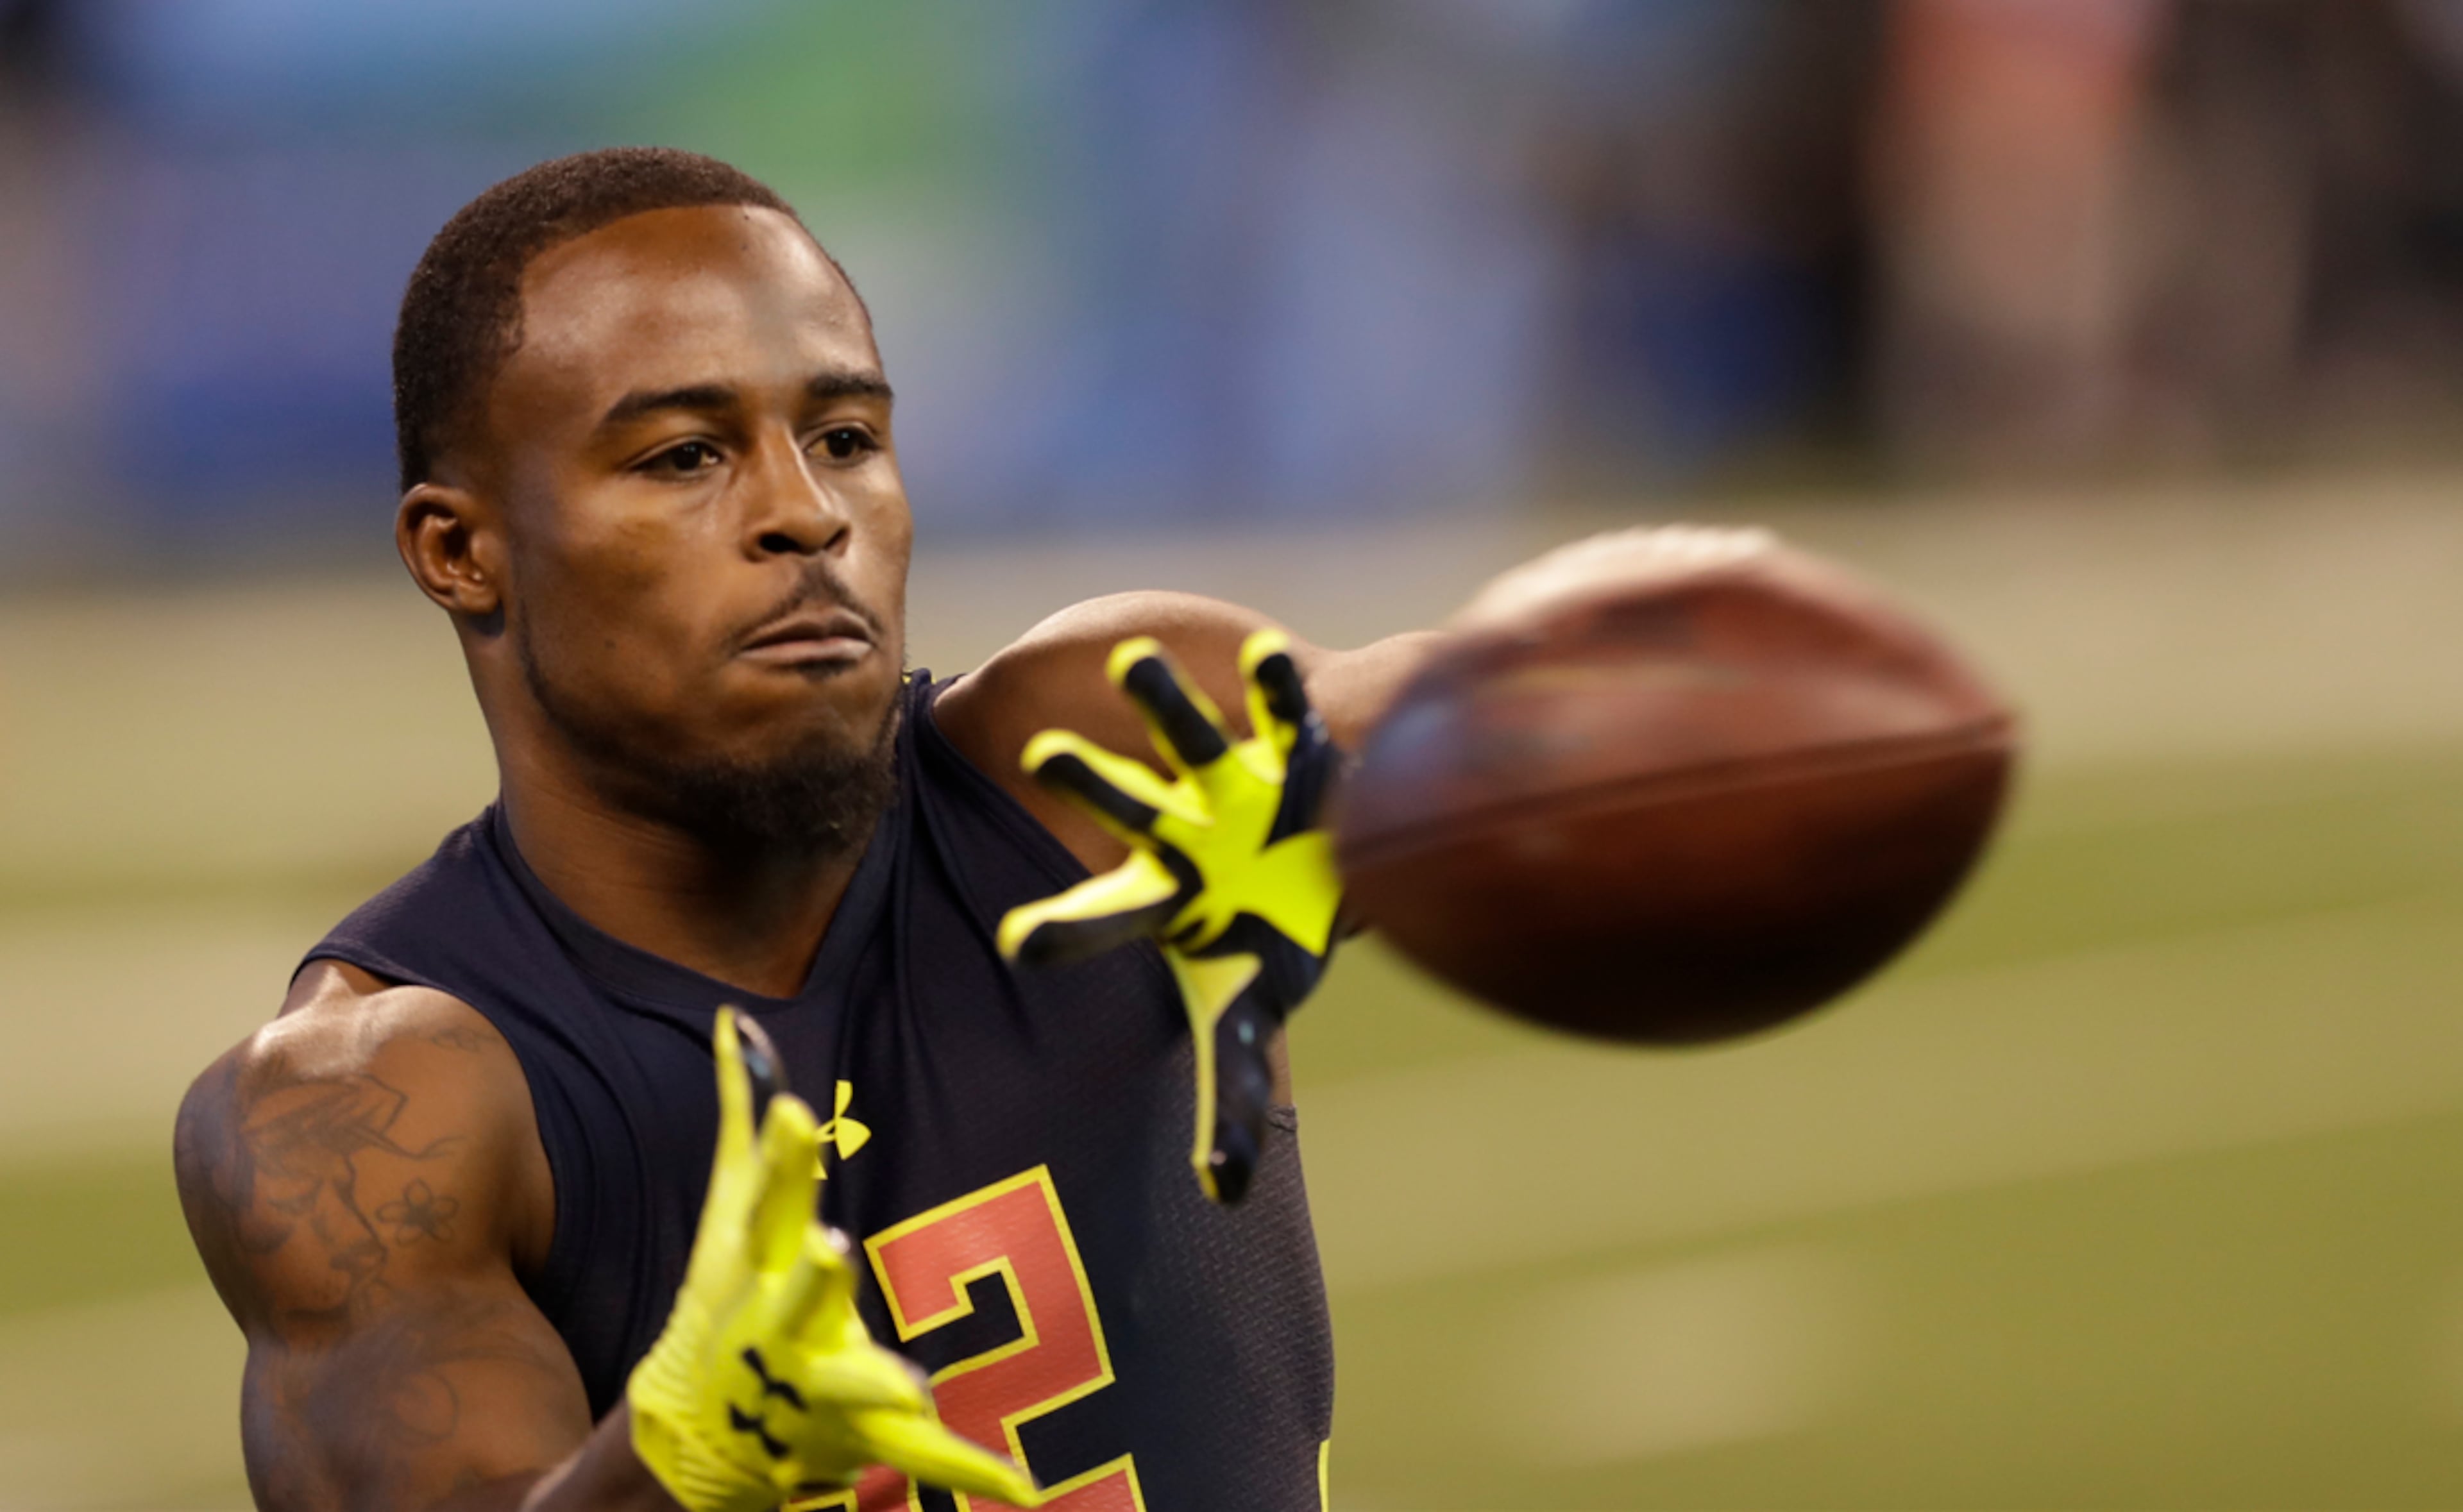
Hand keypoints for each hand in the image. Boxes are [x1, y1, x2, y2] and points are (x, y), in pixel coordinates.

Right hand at [627, 1011, 1037, 1511]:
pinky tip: (1023, 1484)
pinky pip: (918, 1456)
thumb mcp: (730, 1211)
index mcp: (756, 1264)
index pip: (768, 1199)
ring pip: (849, 1385)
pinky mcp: (856, 1435)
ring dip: (874, 1384)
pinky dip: (967, 1470)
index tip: (799, 1112)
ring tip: (911, 1387)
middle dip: (813, 1275)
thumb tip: (735, 1020)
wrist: (700, 1431)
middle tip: (831, 1248)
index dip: (783, 1156)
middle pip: (800, 1293)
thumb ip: (743, 1114)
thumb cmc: (724, 1299)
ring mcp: (813, 1385)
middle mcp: (779, 1325)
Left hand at [996, 630, 1340, 1202]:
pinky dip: (1278, 686)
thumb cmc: (1268, 936)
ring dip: (1167, 704)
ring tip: (1137, 658)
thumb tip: (1222, 1196)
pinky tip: (1272, 654)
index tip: (1015, 943)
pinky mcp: (1290, 749)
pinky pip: (1282, 711)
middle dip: (1093, 784)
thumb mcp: (1245, 1012)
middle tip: (1043, 756)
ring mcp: (1233, 784)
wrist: (1324, 852)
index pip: (1103, 918)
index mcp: (1162, 896)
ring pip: (1190, 739)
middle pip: (1128, 809)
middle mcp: (1182, 831)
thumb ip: (1230, 1096)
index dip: (1065, 931)